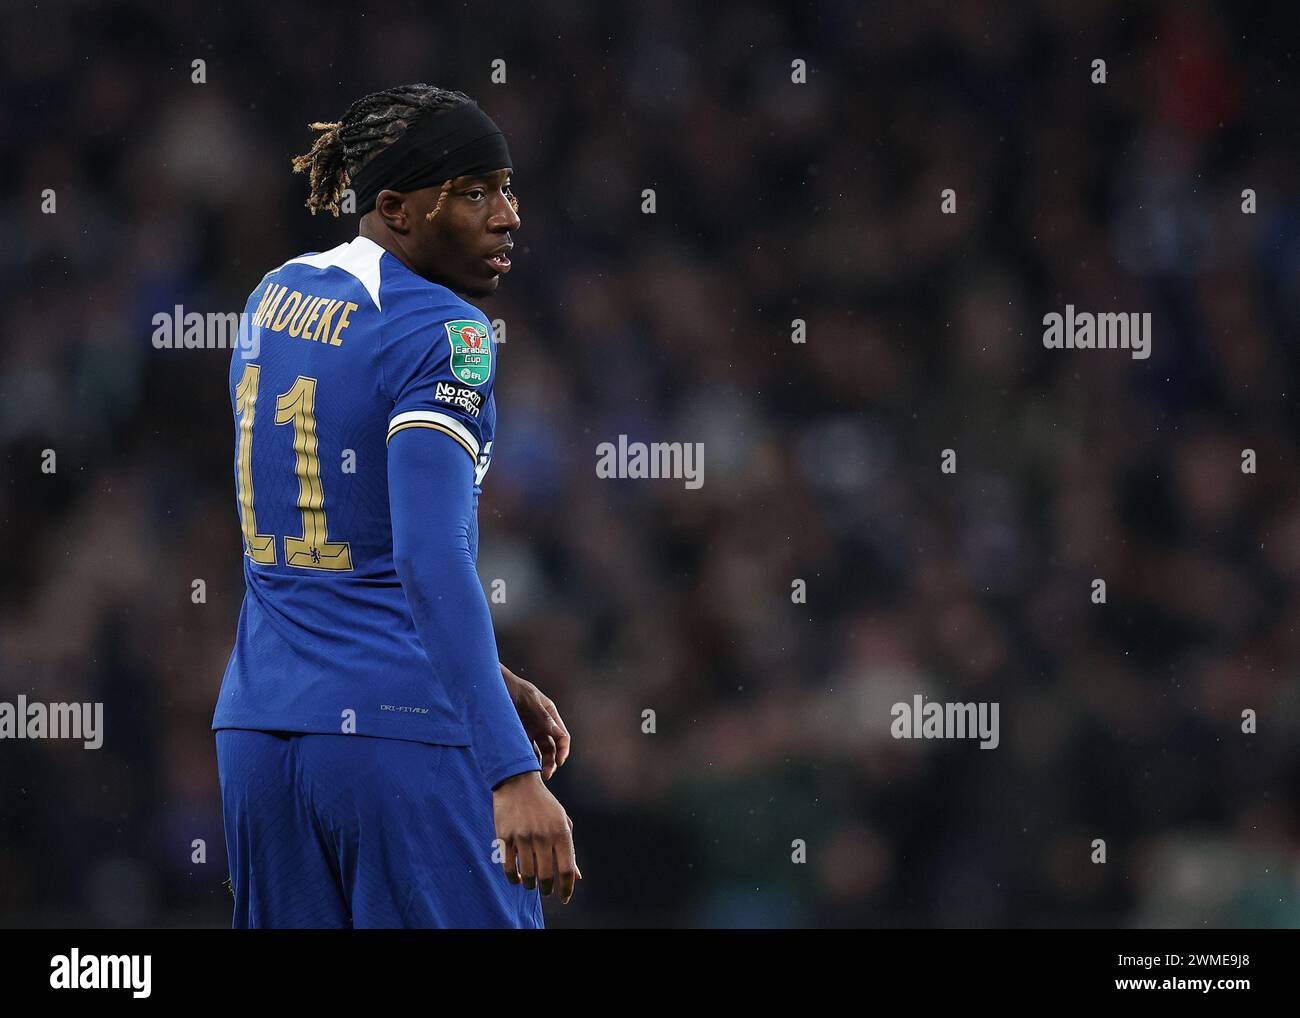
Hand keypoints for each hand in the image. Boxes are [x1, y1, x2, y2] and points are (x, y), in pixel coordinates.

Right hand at [493, 771, 580, 902]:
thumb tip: (576, 877)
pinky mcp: (504, 837)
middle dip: (546, 889)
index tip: (564, 897)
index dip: (567, 888)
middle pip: (546, 876)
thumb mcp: (562, 822)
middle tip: (545, 889)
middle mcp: (542, 835)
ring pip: (527, 875)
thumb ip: (570, 850)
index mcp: (561, 832)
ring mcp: (522, 836)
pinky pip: (508, 868)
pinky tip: (517, 878)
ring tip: (531, 883)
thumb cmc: (545, 806)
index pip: (567, 869)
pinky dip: (513, 878)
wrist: (518, 783)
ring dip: (530, 884)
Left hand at [500, 663, 570, 779]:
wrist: (490, 686)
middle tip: (547, 775)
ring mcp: (529, 731)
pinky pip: (524, 751)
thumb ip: (543, 716)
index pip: (562, 736)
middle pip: (552, 748)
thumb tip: (559, 733)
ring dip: (540, 765)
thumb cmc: (512, 687)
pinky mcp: (516, 736)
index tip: (559, 762)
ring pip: (539, 753)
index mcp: (549, 714)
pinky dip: (526, 761)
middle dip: (552, 762)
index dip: (563, 750)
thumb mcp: (529, 699)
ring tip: (534, 776)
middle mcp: (542, 725)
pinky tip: (522, 769)